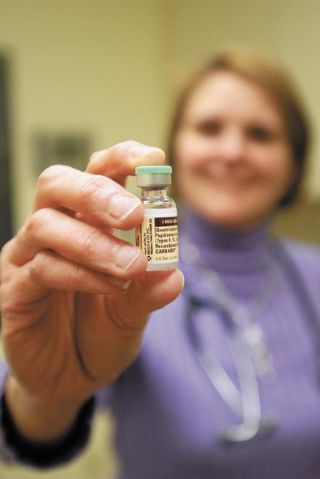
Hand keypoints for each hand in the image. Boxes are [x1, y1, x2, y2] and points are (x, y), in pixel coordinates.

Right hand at [0, 141, 183, 410]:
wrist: (71, 377)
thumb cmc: (101, 332)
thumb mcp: (134, 310)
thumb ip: (150, 290)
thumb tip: (173, 273)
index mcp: (84, 222)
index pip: (95, 173)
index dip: (120, 158)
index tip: (152, 158)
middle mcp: (52, 231)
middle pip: (57, 183)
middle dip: (97, 191)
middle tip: (135, 213)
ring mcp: (27, 258)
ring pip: (45, 224)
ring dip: (95, 241)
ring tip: (133, 265)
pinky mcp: (15, 291)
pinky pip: (41, 269)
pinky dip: (81, 274)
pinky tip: (111, 287)